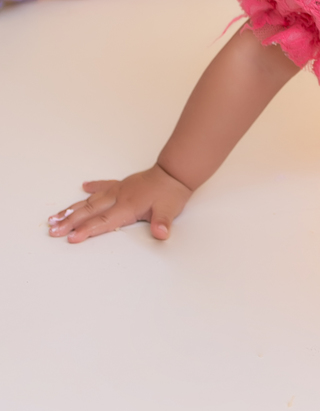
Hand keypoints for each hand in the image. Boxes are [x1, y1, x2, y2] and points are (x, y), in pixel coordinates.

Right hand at [48, 164, 192, 243]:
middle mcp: (119, 197)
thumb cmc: (171, 192)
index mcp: (128, 206)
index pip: (103, 221)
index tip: (71, 238)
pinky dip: (93, 187)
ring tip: (56, 216)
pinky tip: (83, 187)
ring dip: (73, 208)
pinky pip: (103, 186)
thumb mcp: (170, 210)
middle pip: (90, 211)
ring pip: (91, 200)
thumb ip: (162, 223)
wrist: (175, 172)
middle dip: (70, 222)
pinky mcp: (122, 184)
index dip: (87, 230)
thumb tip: (161, 234)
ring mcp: (119, 189)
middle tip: (53, 230)